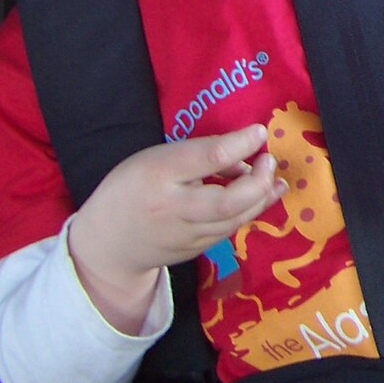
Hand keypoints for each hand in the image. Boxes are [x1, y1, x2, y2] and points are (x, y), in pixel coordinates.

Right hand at [67, 123, 285, 330]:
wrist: (107, 245)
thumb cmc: (132, 188)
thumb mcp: (156, 159)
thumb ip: (197, 155)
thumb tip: (243, 156)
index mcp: (158, 173)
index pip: (207, 157)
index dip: (240, 143)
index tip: (260, 131)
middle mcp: (173, 208)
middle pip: (226, 202)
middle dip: (257, 182)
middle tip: (269, 161)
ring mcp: (185, 235)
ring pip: (233, 220)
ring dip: (261, 198)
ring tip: (276, 178)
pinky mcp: (195, 251)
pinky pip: (228, 230)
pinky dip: (250, 211)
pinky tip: (264, 195)